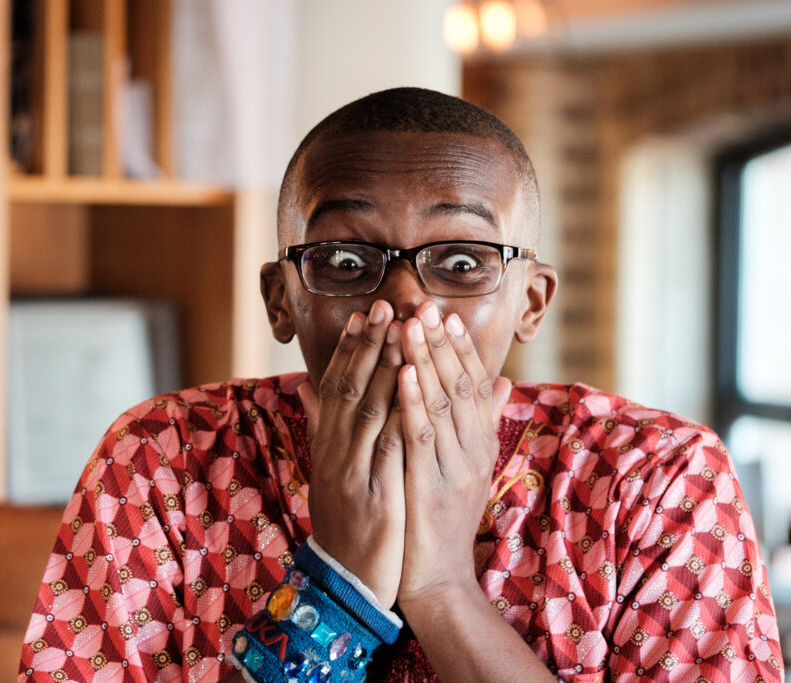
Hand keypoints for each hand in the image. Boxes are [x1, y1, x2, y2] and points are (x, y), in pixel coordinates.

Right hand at [304, 300, 405, 606]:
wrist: (347, 582)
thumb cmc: (346, 522)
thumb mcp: (329, 472)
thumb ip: (322, 428)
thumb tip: (306, 386)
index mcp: (328, 446)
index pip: (339, 387)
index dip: (353, 348)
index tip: (368, 314)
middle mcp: (335, 454)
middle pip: (351, 388)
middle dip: (370, 345)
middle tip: (386, 306)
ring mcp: (352, 473)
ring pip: (367, 410)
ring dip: (384, 367)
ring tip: (401, 331)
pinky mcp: (374, 495)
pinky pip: (387, 447)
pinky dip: (398, 412)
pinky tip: (410, 387)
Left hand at [395, 302, 511, 606]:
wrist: (438, 579)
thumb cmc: (443, 519)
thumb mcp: (468, 468)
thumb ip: (481, 424)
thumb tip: (504, 381)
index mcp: (480, 445)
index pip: (473, 385)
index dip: (458, 348)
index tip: (444, 313)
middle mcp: (473, 451)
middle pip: (461, 385)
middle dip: (442, 343)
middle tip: (427, 305)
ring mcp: (455, 468)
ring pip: (442, 403)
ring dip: (426, 360)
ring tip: (412, 325)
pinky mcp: (433, 486)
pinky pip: (423, 436)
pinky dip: (414, 401)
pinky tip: (403, 373)